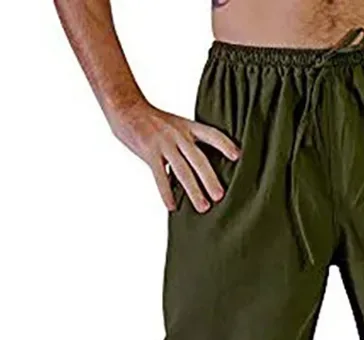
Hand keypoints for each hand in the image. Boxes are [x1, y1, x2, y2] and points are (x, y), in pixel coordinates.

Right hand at [109, 101, 240, 211]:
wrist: (125, 107)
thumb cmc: (152, 121)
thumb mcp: (176, 124)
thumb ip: (188, 142)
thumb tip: (202, 166)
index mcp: (187, 127)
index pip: (211, 134)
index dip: (225, 144)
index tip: (238, 156)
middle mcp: (178, 135)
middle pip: (199, 159)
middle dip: (210, 179)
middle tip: (220, 196)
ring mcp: (164, 144)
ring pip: (182, 171)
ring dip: (193, 191)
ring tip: (203, 207)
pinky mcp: (149, 152)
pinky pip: (160, 176)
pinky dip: (166, 193)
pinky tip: (172, 207)